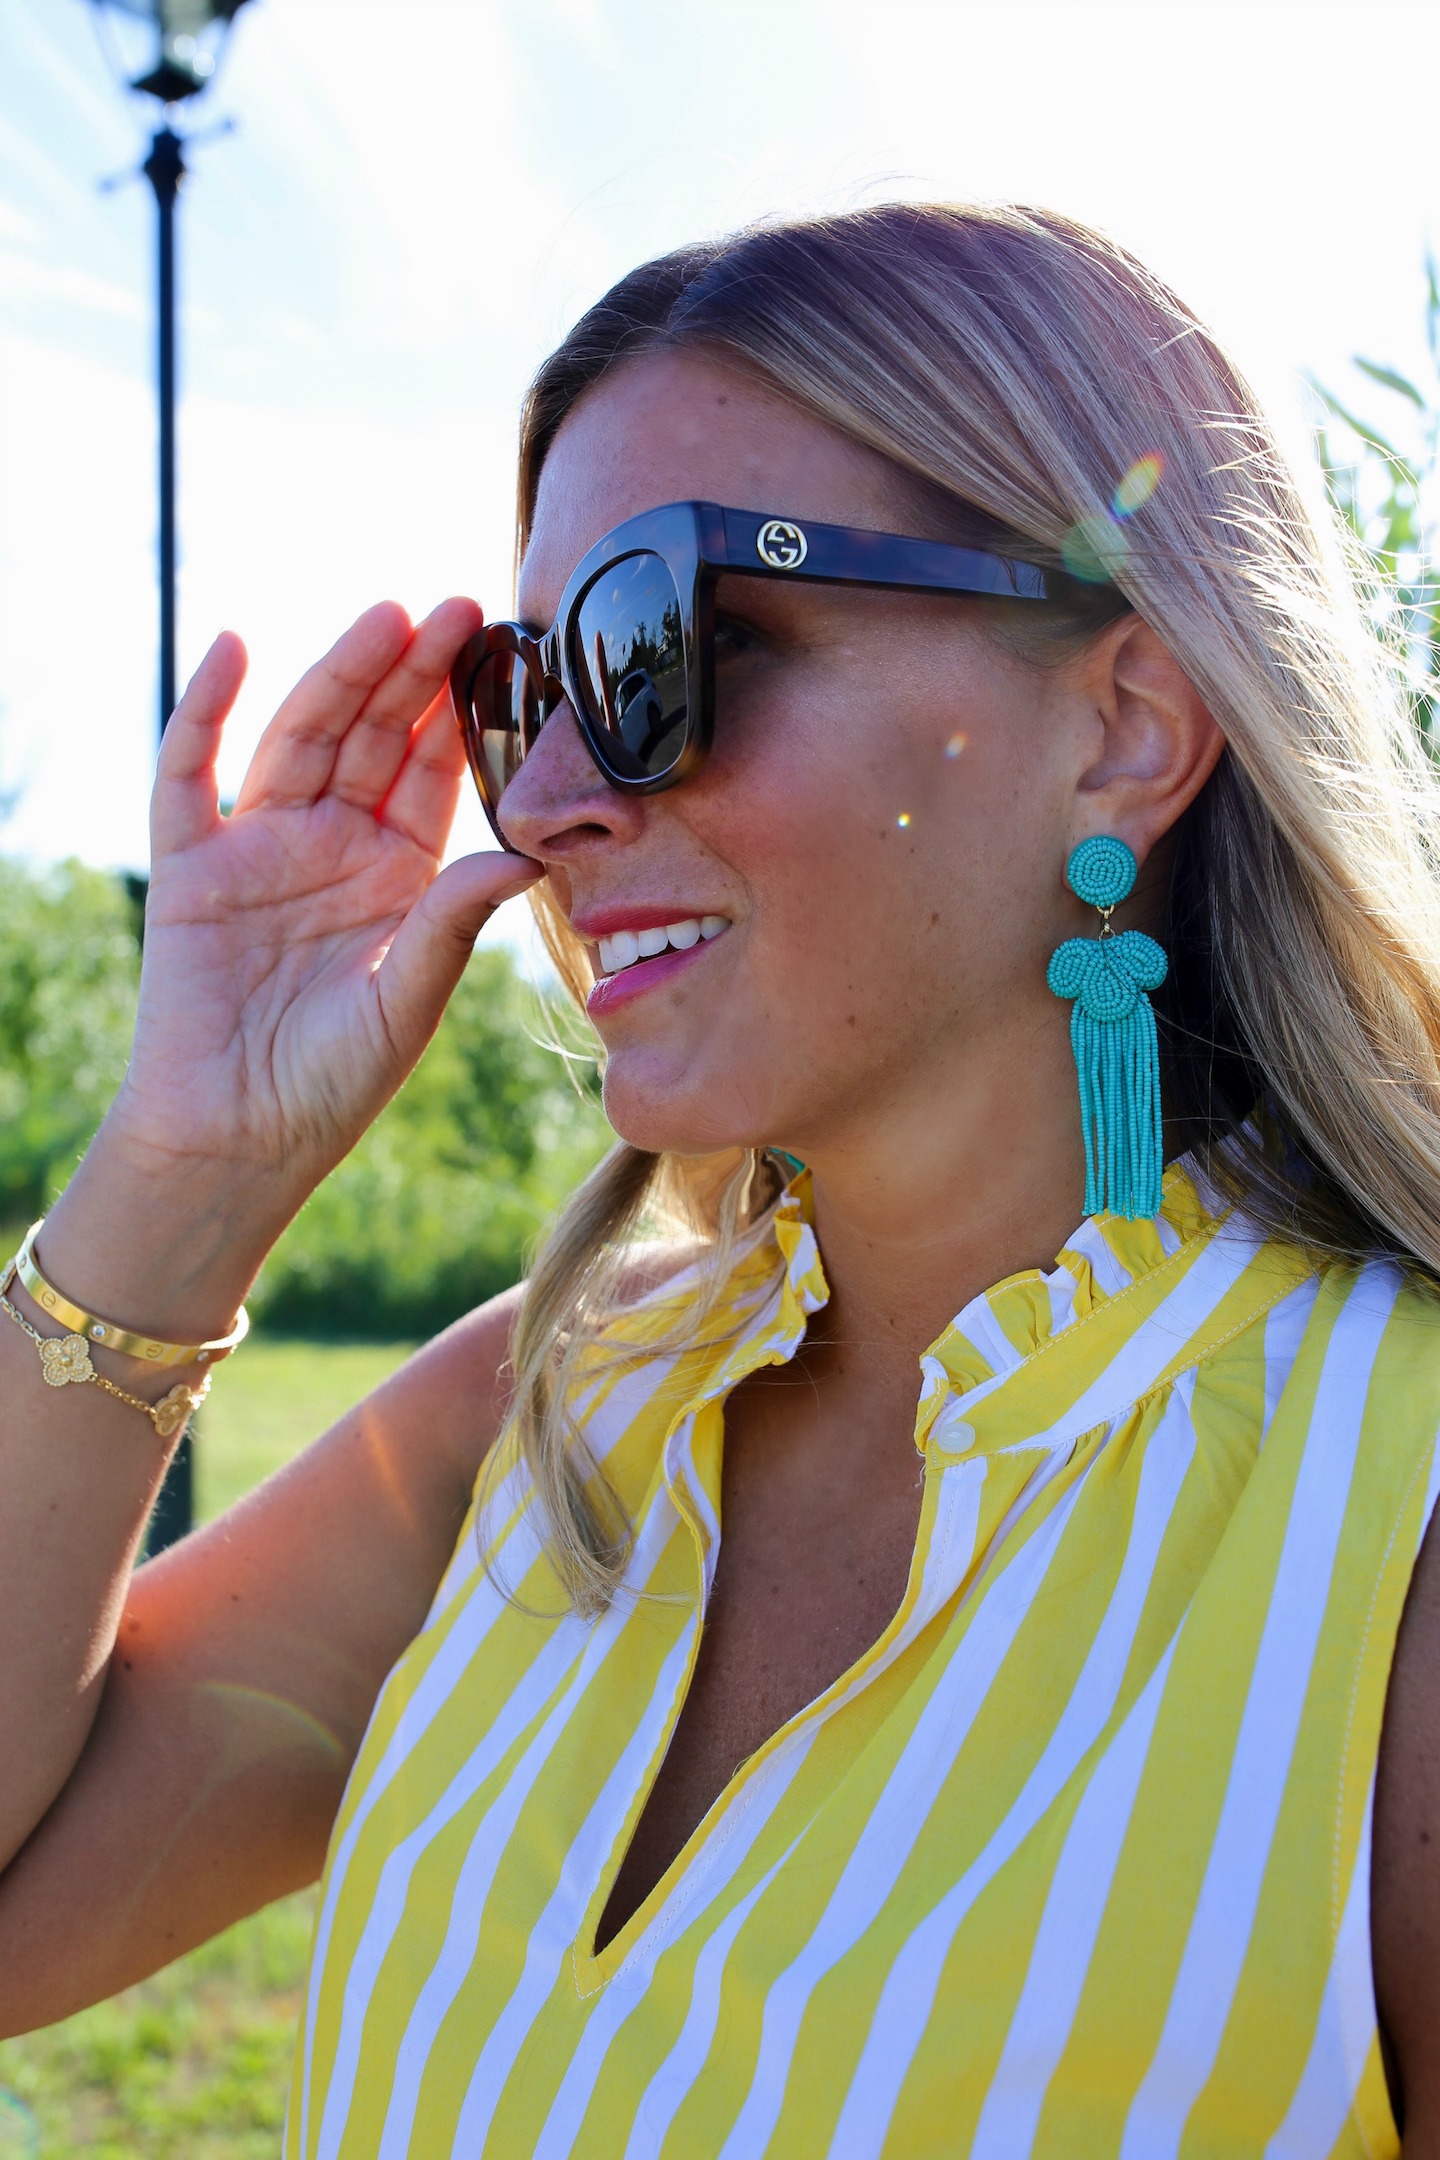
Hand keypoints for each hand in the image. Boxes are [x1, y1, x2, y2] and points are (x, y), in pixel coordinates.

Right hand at [108, 599, 539, 1217]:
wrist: (240, 1141)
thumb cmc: (336, 1082)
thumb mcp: (412, 996)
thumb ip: (456, 920)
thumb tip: (527, 855)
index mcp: (397, 873)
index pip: (433, 772)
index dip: (460, 712)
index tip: (502, 650)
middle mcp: (331, 845)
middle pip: (373, 737)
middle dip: (411, 672)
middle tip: (456, 608)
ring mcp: (259, 847)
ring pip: (299, 738)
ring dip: (337, 676)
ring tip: (381, 617)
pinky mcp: (190, 865)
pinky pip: (190, 773)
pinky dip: (205, 711)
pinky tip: (232, 647)